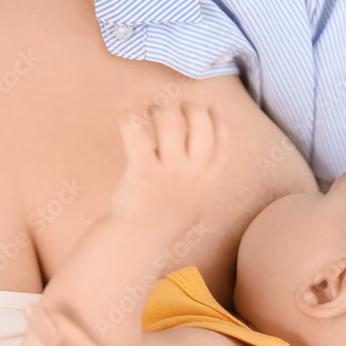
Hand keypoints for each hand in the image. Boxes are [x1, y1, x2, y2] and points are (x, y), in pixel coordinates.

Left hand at [111, 102, 227, 225]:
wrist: (138, 240)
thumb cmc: (165, 218)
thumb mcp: (197, 201)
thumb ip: (204, 177)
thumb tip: (209, 150)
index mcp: (209, 180)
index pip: (222, 141)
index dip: (219, 120)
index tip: (212, 106)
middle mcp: (194, 174)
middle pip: (200, 126)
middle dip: (191, 108)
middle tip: (179, 105)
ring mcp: (169, 173)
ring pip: (169, 123)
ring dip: (160, 109)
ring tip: (152, 109)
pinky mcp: (143, 172)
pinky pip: (136, 135)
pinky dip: (129, 118)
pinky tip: (124, 111)